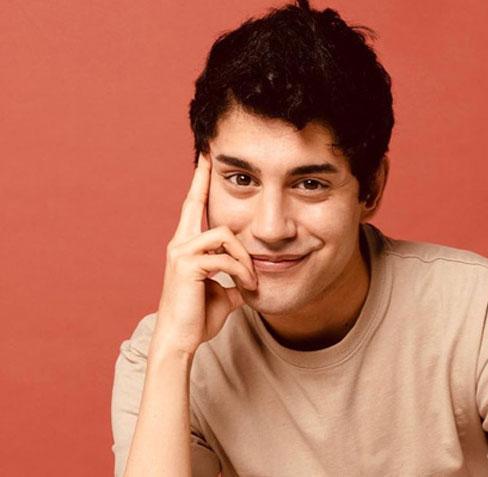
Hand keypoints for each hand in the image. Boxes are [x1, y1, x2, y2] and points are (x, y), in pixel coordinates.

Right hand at [151, 153, 257, 355]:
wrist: (181, 340)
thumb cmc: (198, 319)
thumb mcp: (224, 295)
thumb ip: (235, 281)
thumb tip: (249, 284)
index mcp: (187, 247)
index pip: (193, 208)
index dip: (199, 183)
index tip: (204, 158)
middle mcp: (179, 243)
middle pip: (195, 203)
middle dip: (204, 178)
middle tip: (209, 155)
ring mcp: (180, 252)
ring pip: (224, 235)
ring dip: (245, 258)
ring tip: (251, 282)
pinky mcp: (187, 265)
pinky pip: (225, 258)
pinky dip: (242, 273)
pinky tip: (246, 289)